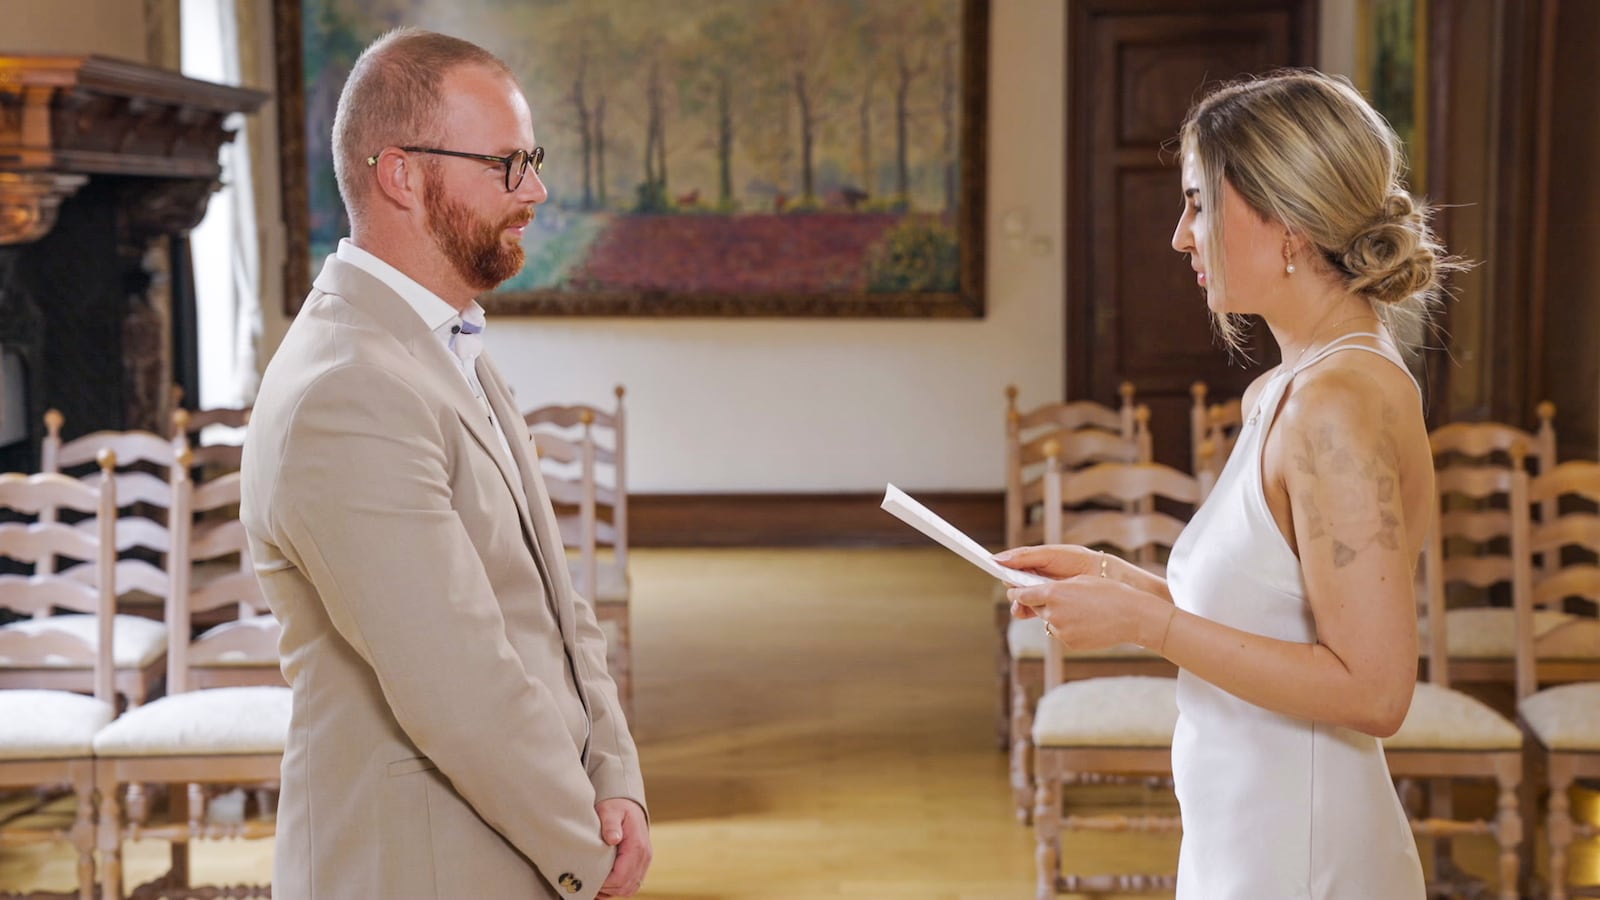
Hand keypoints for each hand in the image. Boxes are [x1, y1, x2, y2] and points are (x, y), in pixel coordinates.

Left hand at [595, 798, 650, 898]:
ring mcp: (644, 861)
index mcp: (637, 845)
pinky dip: (619, 888)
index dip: (605, 883)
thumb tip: (613, 839)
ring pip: (630, 888)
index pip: (621, 876)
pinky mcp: (641, 864)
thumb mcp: (610, 811)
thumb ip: (610, 824)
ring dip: (613, 890)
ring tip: (596, 885)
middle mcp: (644, 856)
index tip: (590, 878)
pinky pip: (632, 884)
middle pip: (625, 886)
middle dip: (607, 889)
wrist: (630, 806)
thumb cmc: (617, 808)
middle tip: (588, 883)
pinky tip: (605, 885)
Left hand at [1003, 551, 1166, 651]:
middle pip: (1036, 608)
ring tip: (1081, 610)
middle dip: (1041, 603)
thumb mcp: (1080, 581)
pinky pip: (1062, 633)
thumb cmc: (1109, 592)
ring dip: (1057, 616)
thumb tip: (1041, 591)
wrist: (1132, 615)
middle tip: (1058, 598)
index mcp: (1053, 593)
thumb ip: (1056, 586)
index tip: (1013, 593)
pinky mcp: (1070, 643)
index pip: (1023, 595)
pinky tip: (1086, 621)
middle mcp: (1053, 613)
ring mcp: (1061, 630)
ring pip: (1049, 622)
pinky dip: (1068, 627)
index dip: (1016, 593)